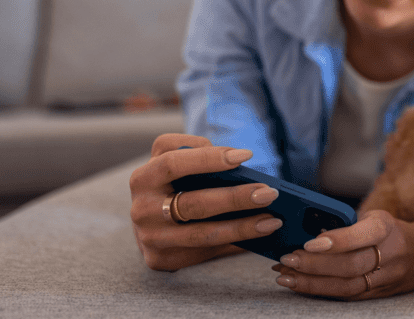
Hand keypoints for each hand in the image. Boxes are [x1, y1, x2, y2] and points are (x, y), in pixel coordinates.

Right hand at [129, 133, 283, 270]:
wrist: (151, 222)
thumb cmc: (176, 185)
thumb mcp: (180, 165)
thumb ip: (201, 159)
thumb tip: (245, 167)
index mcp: (144, 176)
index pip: (173, 162)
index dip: (209, 158)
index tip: (245, 156)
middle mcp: (141, 208)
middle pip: (193, 203)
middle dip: (235, 198)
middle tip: (268, 193)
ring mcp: (149, 236)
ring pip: (202, 233)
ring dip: (242, 227)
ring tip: (272, 220)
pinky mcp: (160, 258)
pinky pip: (205, 251)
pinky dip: (235, 243)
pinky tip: (258, 237)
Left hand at [271, 210, 413, 299]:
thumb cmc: (392, 230)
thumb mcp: (375, 217)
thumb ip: (347, 225)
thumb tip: (306, 232)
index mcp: (387, 228)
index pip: (361, 236)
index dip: (336, 241)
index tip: (308, 243)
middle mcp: (390, 255)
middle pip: (350, 265)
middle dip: (314, 265)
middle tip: (286, 260)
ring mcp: (387, 278)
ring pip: (347, 286)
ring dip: (313, 283)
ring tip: (286, 277)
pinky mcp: (381, 294)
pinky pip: (349, 296)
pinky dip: (322, 291)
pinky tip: (301, 286)